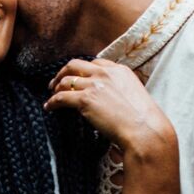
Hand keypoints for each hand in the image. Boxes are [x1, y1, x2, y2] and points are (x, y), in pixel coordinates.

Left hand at [44, 57, 174, 157]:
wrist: (144, 131)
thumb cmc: (144, 121)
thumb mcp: (135, 96)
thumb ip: (121, 91)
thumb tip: (110, 100)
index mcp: (120, 71)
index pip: (94, 63)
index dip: (82, 69)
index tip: (76, 76)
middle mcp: (105, 74)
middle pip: (75, 65)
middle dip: (63, 72)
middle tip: (56, 82)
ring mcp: (94, 85)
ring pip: (66, 80)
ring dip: (56, 88)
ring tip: (52, 95)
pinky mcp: (85, 100)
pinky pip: (61, 97)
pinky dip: (52, 102)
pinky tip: (49, 107)